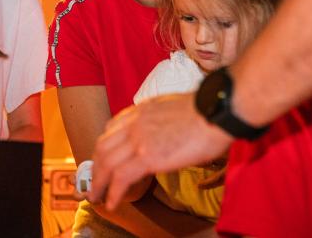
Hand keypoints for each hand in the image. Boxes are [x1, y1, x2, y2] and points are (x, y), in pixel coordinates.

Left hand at [88, 92, 233, 208]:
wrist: (216, 111)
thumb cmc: (208, 110)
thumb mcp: (174, 108)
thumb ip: (162, 120)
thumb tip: (167, 133)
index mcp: (142, 110)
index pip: (112, 126)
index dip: (104, 145)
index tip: (104, 158)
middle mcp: (135, 123)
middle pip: (103, 146)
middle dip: (96, 167)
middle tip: (95, 182)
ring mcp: (139, 139)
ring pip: (106, 163)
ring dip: (98, 183)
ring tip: (97, 197)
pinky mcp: (148, 156)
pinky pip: (121, 177)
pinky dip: (113, 192)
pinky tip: (112, 203)